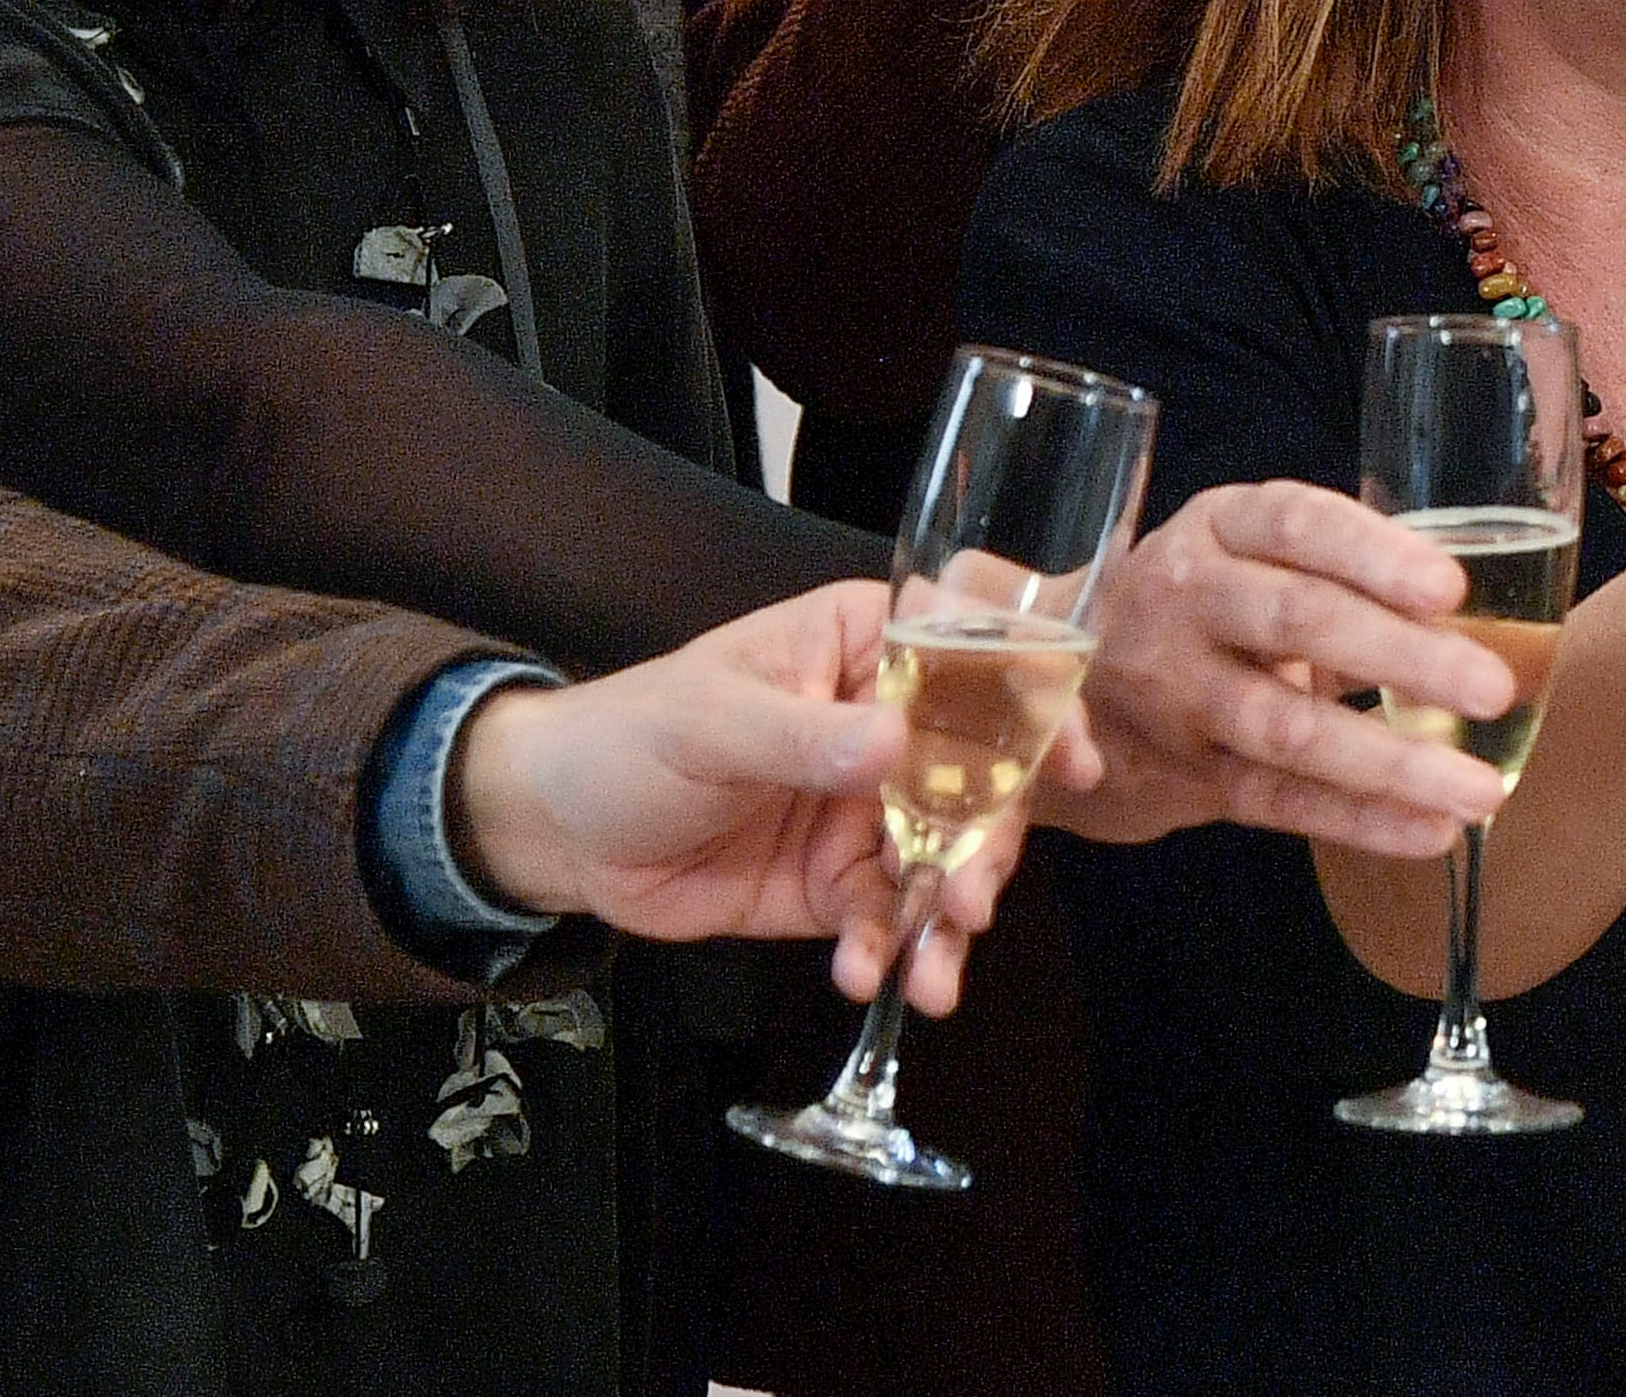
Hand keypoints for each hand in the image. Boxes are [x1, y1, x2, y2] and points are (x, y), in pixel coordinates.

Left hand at [447, 581, 1010, 1011]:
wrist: (556, 834)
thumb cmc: (629, 737)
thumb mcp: (708, 721)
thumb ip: (802, 735)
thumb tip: (897, 744)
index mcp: (863, 648)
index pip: (973, 651)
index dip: (1036, 697)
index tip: (1068, 759)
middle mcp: (886, 724)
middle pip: (981, 773)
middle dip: (990, 843)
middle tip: (973, 898)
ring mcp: (868, 809)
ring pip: (948, 856)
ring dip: (950, 915)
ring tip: (934, 972)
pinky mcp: (838, 884)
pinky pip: (890, 917)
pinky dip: (889, 951)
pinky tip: (864, 976)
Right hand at [1041, 479, 1515, 857]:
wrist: (1065, 679)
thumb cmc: (1208, 601)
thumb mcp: (1250, 552)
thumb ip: (1341, 570)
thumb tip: (1474, 607)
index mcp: (1218, 526)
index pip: (1296, 522)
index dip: (1373, 553)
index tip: (1450, 587)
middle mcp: (1184, 598)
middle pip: (1294, 621)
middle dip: (1399, 657)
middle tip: (1492, 688)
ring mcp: (1173, 692)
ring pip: (1285, 728)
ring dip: (1389, 761)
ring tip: (1479, 788)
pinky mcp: (1181, 773)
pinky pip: (1275, 801)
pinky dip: (1356, 820)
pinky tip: (1428, 831)